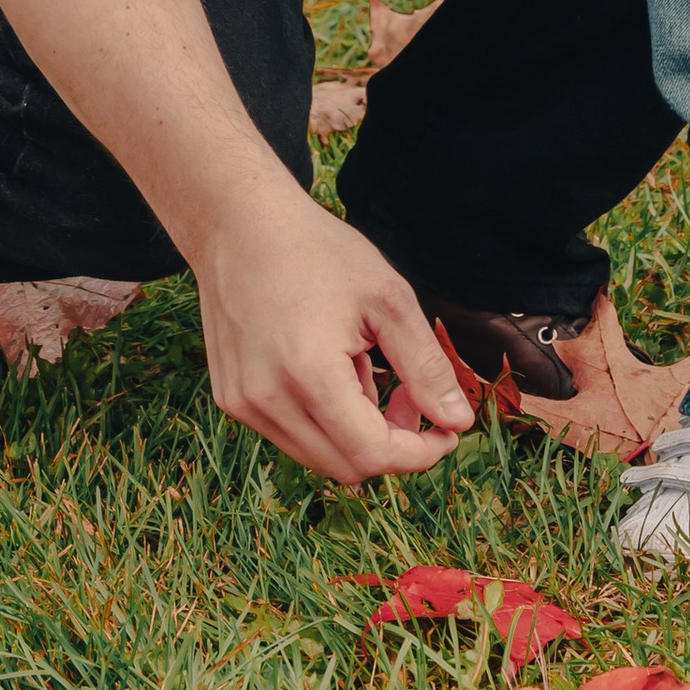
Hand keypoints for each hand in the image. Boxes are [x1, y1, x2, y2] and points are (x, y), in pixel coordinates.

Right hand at [190, 176, 472, 484]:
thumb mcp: (387, 298)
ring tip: (363, 371)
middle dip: (392, 443)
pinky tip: (327, 369)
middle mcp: (266, 399)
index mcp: (308, 374)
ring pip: (319, 456)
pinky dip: (322, 420)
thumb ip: (425, 366)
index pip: (374, 454)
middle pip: (347, 466)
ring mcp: (242, 403)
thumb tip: (459, 422)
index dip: (421, 452)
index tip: (446, 429)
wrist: (239, 223)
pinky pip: (290, 435)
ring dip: (355, 433)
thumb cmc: (317, 251)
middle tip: (408, 395)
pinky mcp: (231, 398)